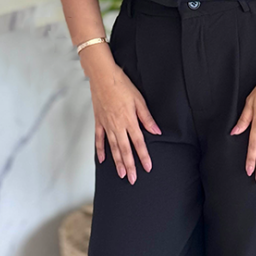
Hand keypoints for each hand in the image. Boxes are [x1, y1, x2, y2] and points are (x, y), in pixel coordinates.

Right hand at [83, 43, 161, 184]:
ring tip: (121, 174)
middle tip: (133, 179)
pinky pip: (99, 139)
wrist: (103, 77)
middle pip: (125, 150)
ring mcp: (107, 125)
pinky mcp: (99, 121)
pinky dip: (100, 150)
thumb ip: (147, 118)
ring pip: (113, 147)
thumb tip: (156, 132)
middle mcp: (118, 126)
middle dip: (130, 165)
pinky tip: (102, 159)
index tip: (147, 167)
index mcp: (129, 120)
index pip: (138, 143)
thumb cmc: (122, 85)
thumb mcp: (139, 100)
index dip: (143, 156)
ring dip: (117, 162)